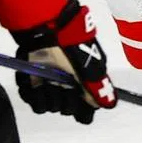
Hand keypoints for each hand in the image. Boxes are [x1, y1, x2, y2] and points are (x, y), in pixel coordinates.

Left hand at [11, 0, 116, 123]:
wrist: (49, 28)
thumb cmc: (74, 47)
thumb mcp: (93, 67)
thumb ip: (101, 89)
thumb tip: (110, 104)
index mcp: (83, 85)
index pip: (84, 114)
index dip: (81, 111)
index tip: (78, 98)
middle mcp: (66, 87)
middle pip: (66, 110)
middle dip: (64, 101)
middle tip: (63, 84)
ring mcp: (48, 84)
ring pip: (49, 107)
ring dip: (48, 97)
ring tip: (47, 80)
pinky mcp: (31, 81)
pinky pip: (31, 100)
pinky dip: (32, 94)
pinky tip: (35, 83)